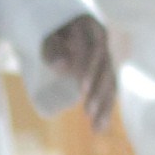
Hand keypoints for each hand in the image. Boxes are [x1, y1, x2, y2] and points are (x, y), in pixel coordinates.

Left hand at [41, 13, 116, 131]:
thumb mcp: (43, 36)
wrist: (49, 25)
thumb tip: (63, 67)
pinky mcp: (102, 71)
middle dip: (99, 93)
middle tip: (88, 113)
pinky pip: (109, 90)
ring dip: (105, 106)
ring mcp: (104, 57)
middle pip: (107, 69)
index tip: (82, 89)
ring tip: (96, 128)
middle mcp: (102, 42)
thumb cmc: (44, 30)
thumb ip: (52, 49)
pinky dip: (105, 108)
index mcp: (90, 28)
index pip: (95, 50)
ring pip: (111, 83)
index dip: (91, 69)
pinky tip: (99, 127)